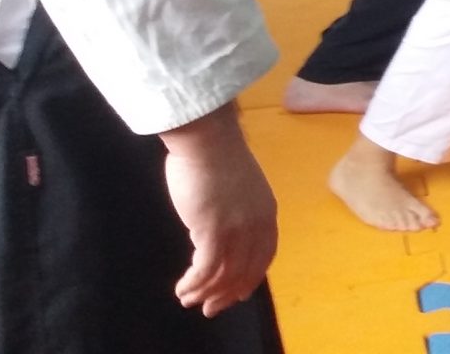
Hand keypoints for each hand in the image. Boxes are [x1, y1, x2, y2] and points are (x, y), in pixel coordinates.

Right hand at [159, 105, 277, 316]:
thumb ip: (237, 212)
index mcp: (267, 213)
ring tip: (188, 300)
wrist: (207, 140)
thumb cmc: (215, 159)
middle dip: (227, 294)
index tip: (240, 293)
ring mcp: (237, 229)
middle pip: (246, 270)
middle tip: (210, 309)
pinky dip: (194, 284)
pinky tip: (182, 289)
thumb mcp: (238, 190)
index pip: (265, 255)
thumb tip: (220, 232)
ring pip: (224, 274)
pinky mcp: (214, 231)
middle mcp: (258, 224)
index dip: (251, 277)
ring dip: (205, 292)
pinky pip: (206, 270)